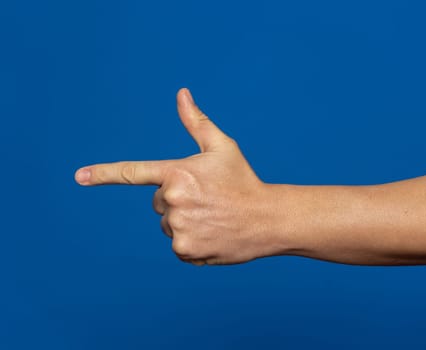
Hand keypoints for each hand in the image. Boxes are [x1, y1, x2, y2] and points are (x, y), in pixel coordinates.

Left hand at [75, 88, 281, 265]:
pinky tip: (212, 234)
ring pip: (167, 224)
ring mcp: (178, 227)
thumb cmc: (244, 180)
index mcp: (178, 172)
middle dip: (176, 200)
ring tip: (213, 218)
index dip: (105, 173)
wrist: (267, 218)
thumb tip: (181, 93)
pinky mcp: (184, 250)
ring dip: (184, 221)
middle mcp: (172, 200)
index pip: (134, 172)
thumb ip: (196, 122)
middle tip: (207, 200)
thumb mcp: (223, 147)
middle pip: (158, 202)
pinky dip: (191, 241)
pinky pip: (177, 244)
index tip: (79, 177)